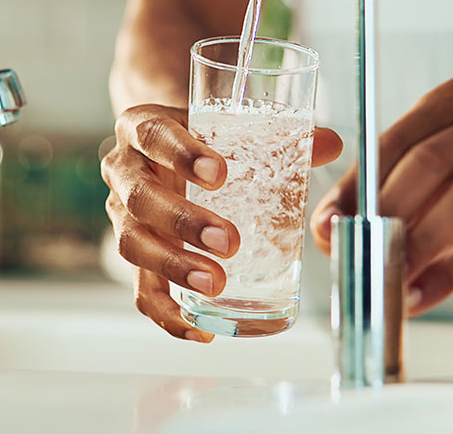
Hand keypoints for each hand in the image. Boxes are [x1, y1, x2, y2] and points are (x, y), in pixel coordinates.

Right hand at [102, 104, 341, 341]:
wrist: (161, 146)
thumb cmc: (198, 136)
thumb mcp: (226, 125)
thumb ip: (278, 135)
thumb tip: (330, 143)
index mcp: (143, 127)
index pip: (154, 134)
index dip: (181, 154)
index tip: (218, 174)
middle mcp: (124, 170)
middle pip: (140, 198)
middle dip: (183, 223)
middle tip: (228, 241)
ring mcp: (122, 215)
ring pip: (133, 244)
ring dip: (174, 266)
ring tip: (214, 283)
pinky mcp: (134, 254)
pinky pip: (141, 288)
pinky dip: (167, 312)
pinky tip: (199, 328)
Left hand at [309, 78, 452, 315]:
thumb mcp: (418, 186)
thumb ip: (371, 200)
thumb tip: (326, 232)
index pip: (395, 138)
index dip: (356, 184)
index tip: (327, 225)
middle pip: (432, 160)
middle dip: (389, 210)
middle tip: (358, 251)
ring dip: (420, 243)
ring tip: (390, 278)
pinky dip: (448, 274)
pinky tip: (420, 296)